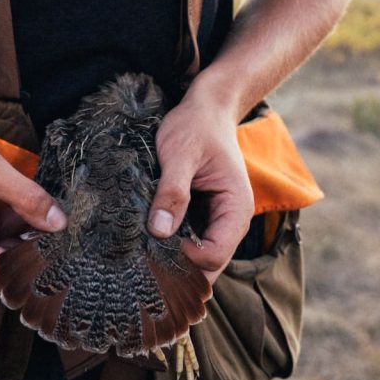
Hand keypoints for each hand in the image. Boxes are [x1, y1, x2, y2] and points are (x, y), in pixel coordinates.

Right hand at [0, 110, 66, 279]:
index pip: (4, 269)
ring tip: (55, 213)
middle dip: (37, 245)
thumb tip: (60, 223)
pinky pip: (3, 234)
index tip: (66, 247)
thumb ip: (27, 197)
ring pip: (10, 248)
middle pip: (8, 262)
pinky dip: (20, 222)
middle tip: (70, 229)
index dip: (36, 260)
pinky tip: (38, 208)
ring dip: (31, 232)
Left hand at [147, 86, 253, 282]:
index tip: (156, 241)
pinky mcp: (200, 218)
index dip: (185, 258)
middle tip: (144, 265)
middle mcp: (230, 222)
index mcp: (236, 209)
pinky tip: (148, 243)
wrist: (205, 110)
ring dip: (172, 260)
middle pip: (208, 266)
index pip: (214, 256)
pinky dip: (170, 247)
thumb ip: (172, 192)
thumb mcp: (180, 155)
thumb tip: (160, 231)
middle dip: (179, 270)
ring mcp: (216, 222)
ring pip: (197, 259)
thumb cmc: (196, 127)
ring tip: (143, 256)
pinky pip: (187, 243)